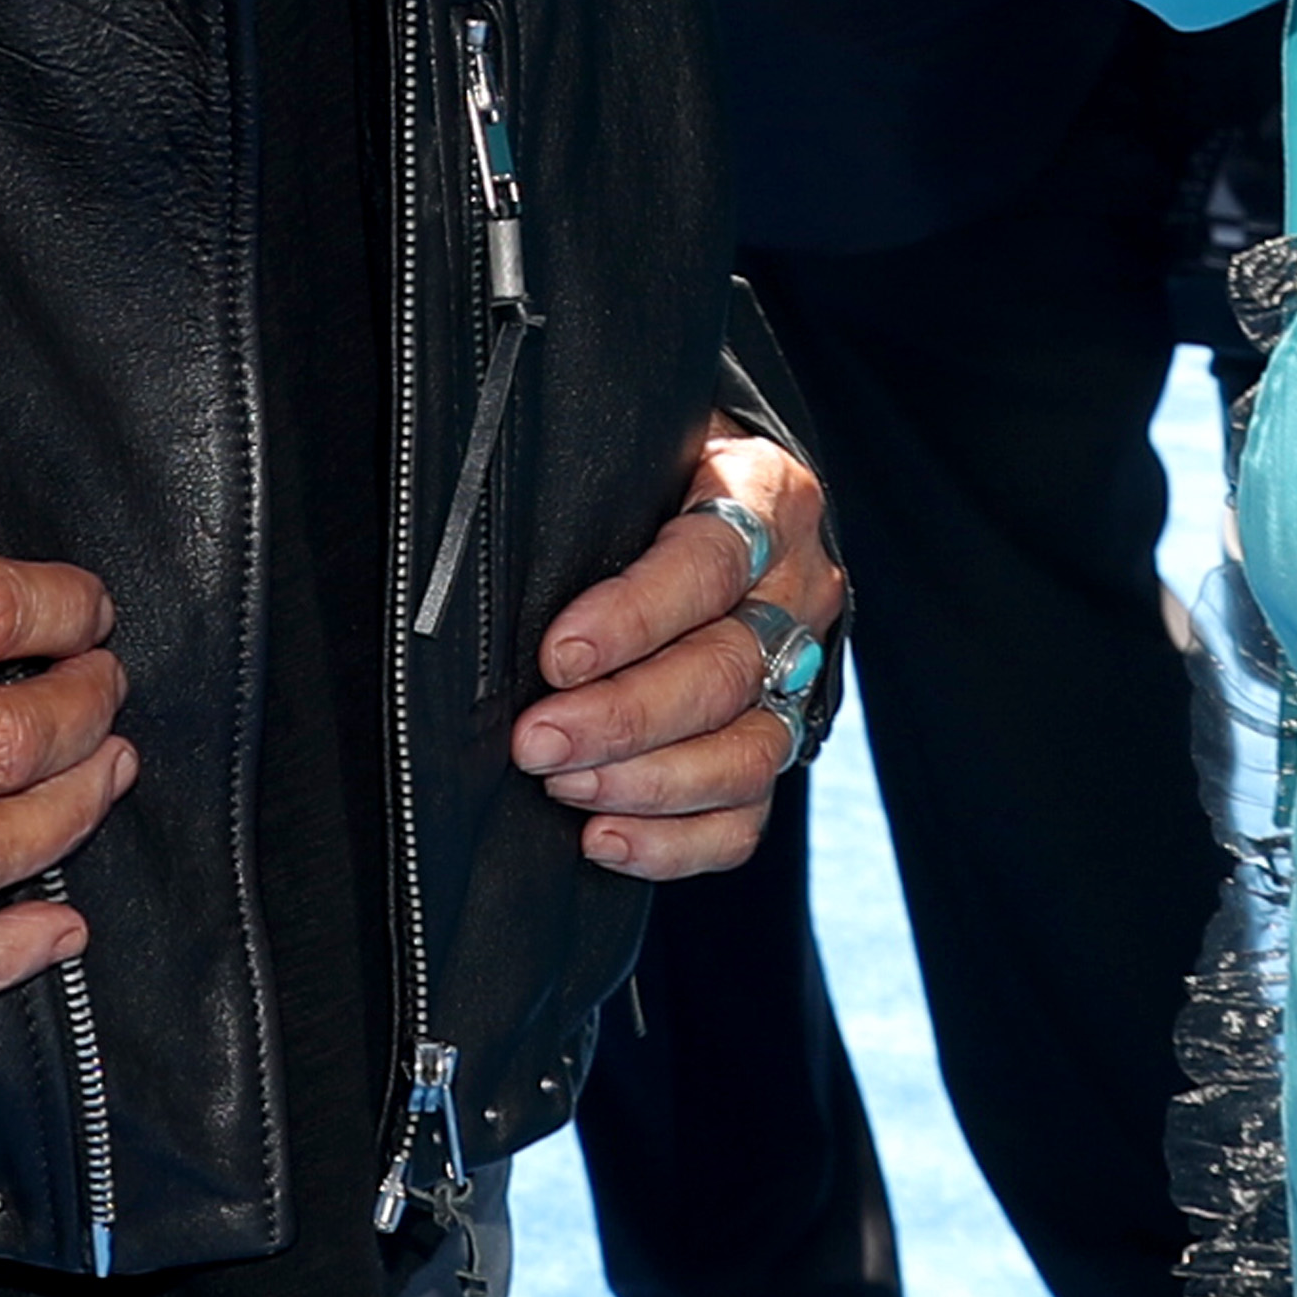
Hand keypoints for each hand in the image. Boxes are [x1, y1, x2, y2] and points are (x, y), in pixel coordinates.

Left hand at [513, 425, 837, 878]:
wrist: (725, 504)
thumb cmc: (654, 475)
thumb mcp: (638, 455)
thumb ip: (597, 493)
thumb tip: (498, 553)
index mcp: (765, 495)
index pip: (709, 563)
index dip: (633, 616)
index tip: (557, 656)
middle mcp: (796, 589)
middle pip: (724, 671)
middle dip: (622, 718)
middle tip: (535, 741)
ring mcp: (798, 675)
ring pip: (747, 753)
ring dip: (646, 782)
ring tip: (561, 786)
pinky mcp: (781, 742)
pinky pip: (747, 815)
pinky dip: (676, 841)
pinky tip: (605, 839)